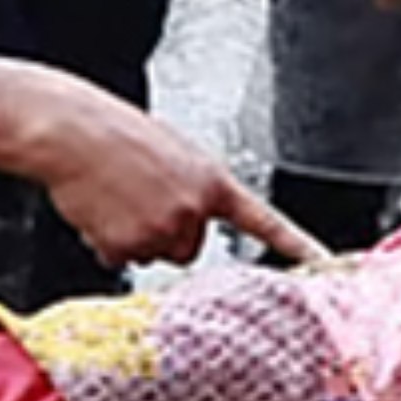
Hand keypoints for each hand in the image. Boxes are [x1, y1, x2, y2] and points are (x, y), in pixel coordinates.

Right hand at [22, 85, 326, 269]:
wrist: (74, 133)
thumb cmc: (119, 135)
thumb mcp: (176, 154)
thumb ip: (196, 188)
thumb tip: (193, 218)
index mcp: (213, 181)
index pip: (265, 222)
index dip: (298, 248)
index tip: (327, 267)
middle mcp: (194, 209)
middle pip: (191, 248)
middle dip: (169, 232)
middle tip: (142, 200)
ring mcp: (162, 230)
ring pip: (155, 254)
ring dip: (136, 236)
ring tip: (117, 199)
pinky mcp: (128, 247)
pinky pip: (121, 259)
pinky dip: (108, 242)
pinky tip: (100, 211)